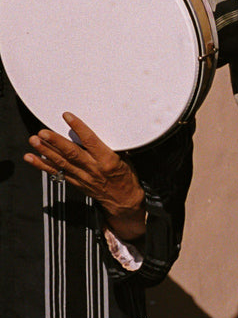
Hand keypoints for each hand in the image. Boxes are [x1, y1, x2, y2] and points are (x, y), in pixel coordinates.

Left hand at [25, 113, 146, 239]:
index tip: (68, 116)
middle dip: (56, 142)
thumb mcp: (124, 159)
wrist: (123, 201)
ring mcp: (82, 177)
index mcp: (108, 160)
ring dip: (45, 151)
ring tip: (34, 141)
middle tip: (43, 133)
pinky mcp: (75, 182)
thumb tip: (99, 129)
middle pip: (72, 153)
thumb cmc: (125, 178)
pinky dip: (42, 165)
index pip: (91, 141)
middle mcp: (93, 169)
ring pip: (61, 162)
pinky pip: (56, 173)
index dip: (79, 128)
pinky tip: (31, 158)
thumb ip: (109, 146)